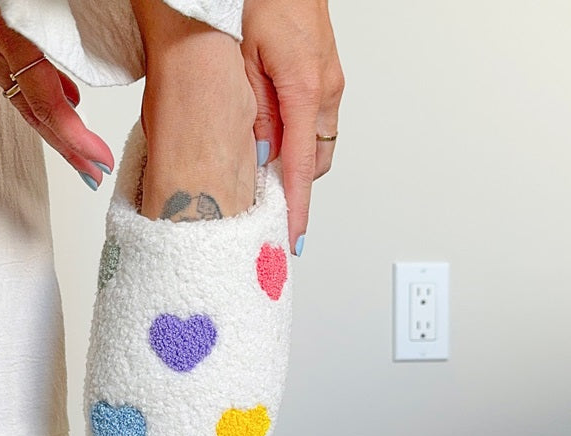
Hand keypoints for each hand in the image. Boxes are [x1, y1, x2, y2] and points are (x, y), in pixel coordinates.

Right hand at [0, 0, 114, 183]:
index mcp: (4, 31)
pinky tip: (68, 98)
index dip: (74, 138)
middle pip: (32, 113)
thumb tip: (82, 76)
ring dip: (56, 128)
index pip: (44, 103)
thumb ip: (57, 27)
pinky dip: (43, 92)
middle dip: (66, 149)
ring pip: (22, 98)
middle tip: (94, 176)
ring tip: (85, 152)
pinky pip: (15, 72)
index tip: (100, 160)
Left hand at [240, 0, 344, 251]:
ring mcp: (328, 76)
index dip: (295, 209)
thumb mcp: (242, 60)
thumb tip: (261, 158)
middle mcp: (324, 85)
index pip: (301, 168)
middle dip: (291, 188)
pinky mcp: (322, 68)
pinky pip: (313, 118)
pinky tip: (269, 138)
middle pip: (312, 160)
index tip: (289, 240)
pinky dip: (294, 138)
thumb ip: (255, 112)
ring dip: (293, 161)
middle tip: (261, 209)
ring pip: (315, 140)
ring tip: (260, 178)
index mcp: (305, 87)